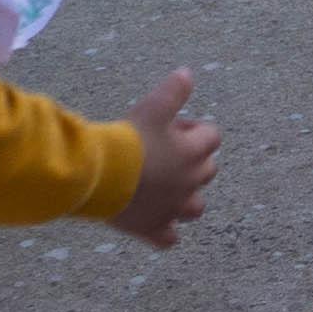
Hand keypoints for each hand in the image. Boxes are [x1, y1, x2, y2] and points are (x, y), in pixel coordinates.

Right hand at [112, 69, 222, 247]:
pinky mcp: (152, 227)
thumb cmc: (129, 139)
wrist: (101, 173)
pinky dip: (165, 234)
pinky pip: (166, 238)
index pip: (211, 136)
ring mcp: (172, 208)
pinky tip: (156, 225)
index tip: (169, 126)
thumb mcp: (153, 107)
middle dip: (191, 160)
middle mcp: (189, 182)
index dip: (193, 128)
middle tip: (160, 152)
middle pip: (206, 171)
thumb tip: (187, 73)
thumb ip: (173, 90)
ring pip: (195, 207)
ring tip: (165, 187)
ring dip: (186, 198)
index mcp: (193, 152)